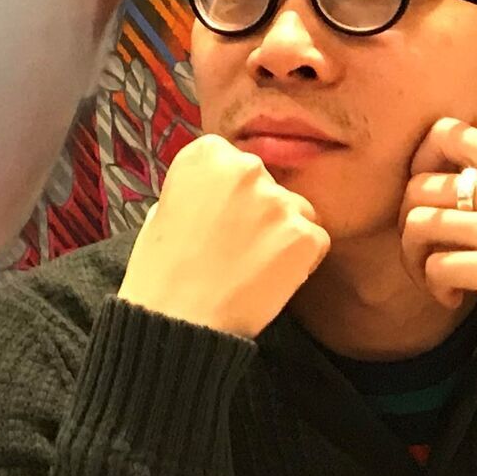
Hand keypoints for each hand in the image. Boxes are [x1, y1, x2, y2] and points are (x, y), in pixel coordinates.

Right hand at [118, 134, 330, 337]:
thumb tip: (221, 193)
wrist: (178, 320)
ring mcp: (279, 202)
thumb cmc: (162, 272)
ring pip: (297, 210)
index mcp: (207, 155)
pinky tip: (271, 278)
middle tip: (237, 246)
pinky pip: (315, 240)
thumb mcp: (163, 209)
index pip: (236, 161)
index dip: (231, 193)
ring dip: (283, 232)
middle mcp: (247, 168)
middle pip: (270, 183)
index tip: (220, 216)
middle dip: (260, 210)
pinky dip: (301, 259)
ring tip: (253, 265)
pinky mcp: (304, 235)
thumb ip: (200, 189)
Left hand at [398, 118, 476, 367]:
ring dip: (414, 256)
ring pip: (419, 223)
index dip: (420, 159)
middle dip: (408, 220)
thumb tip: (456, 179)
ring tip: (436, 276)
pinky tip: (454, 298)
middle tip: (426, 249)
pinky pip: (436, 266)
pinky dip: (434, 287)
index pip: (449, 131)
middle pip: (420, 184)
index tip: (427, 195)